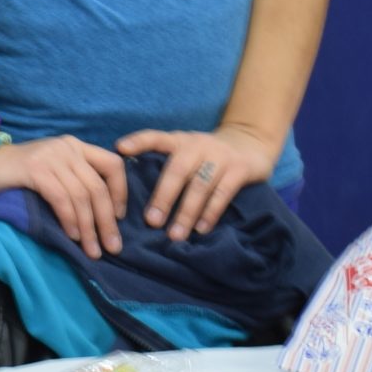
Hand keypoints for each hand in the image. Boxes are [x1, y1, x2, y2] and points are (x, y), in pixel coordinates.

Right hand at [0, 134, 127, 258]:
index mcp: (76, 147)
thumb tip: (101, 217)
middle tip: (112, 247)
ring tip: (91, 250)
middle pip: (98, 186)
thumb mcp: (53, 171)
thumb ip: (74, 182)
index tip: (119, 219)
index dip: (120, 194)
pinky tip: (71, 236)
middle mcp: (67, 148)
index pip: (113, 165)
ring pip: (82, 195)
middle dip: (107, 221)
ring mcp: (51, 157)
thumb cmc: (18, 174)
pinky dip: (69, 219)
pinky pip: (61, 198)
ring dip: (89, 227)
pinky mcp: (35, 169)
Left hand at [117, 126, 280, 240]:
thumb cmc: (207, 156)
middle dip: (163, 197)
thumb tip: (130, 192)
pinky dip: (210, 212)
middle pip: (177, 170)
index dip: (138, 141)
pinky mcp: (240, 168)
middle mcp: (198, 144)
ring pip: (199, 185)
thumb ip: (165, 164)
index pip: (156, 137)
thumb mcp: (186, 152)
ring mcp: (220, 155)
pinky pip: (223, 193)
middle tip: (151, 221)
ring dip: (186, 212)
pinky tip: (201, 229)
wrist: (251, 143)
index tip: (120, 149)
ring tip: (175, 235)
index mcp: (180, 140)